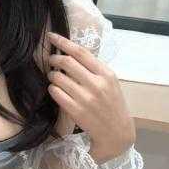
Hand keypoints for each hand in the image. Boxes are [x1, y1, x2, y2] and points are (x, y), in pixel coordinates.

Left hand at [46, 32, 135, 159]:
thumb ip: (94, 68)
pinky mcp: (76, 110)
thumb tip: (71, 53)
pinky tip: (56, 90)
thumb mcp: (110, 83)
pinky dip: (52, 89)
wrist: (116, 132)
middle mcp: (97, 84)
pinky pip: (56, 93)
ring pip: (59, 77)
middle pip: (67, 62)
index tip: (51, 36)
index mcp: (106, 74)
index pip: (81, 52)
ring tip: (54, 77)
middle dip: (54, 58)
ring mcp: (86, 98)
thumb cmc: (112, 105)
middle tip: (51, 59)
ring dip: (52, 75)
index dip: (63, 42)